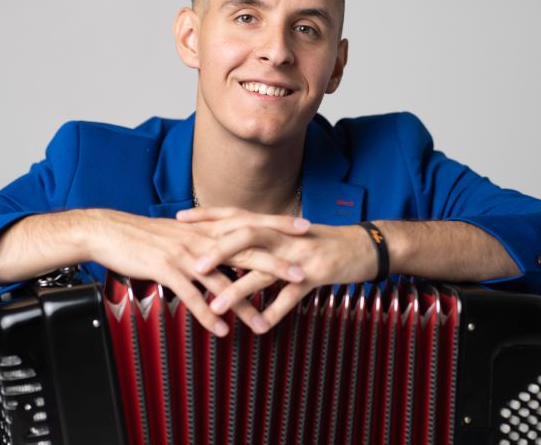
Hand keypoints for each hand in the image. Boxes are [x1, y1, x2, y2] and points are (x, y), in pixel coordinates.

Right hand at [85, 209, 308, 336]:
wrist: (110, 231)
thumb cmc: (145, 234)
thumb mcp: (181, 231)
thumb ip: (205, 237)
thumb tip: (225, 247)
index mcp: (207, 227)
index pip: (250, 223)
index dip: (277, 224)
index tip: (304, 228)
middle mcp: (202, 238)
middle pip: (246, 250)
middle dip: (276, 263)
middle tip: (302, 275)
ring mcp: (186, 254)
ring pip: (222, 281)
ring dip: (244, 304)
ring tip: (262, 324)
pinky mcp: (168, 269)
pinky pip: (193, 296)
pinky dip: (208, 314)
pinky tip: (221, 330)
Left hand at [176, 206, 375, 333]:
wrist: (362, 246)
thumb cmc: (319, 243)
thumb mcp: (286, 236)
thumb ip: (258, 239)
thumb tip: (225, 244)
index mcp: (272, 224)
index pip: (234, 214)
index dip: (207, 215)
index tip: (179, 218)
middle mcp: (282, 235)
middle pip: (245, 236)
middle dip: (217, 250)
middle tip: (192, 265)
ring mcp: (298, 254)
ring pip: (264, 270)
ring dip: (240, 289)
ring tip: (217, 305)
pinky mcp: (316, 274)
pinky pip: (292, 296)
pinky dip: (276, 312)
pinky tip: (260, 327)